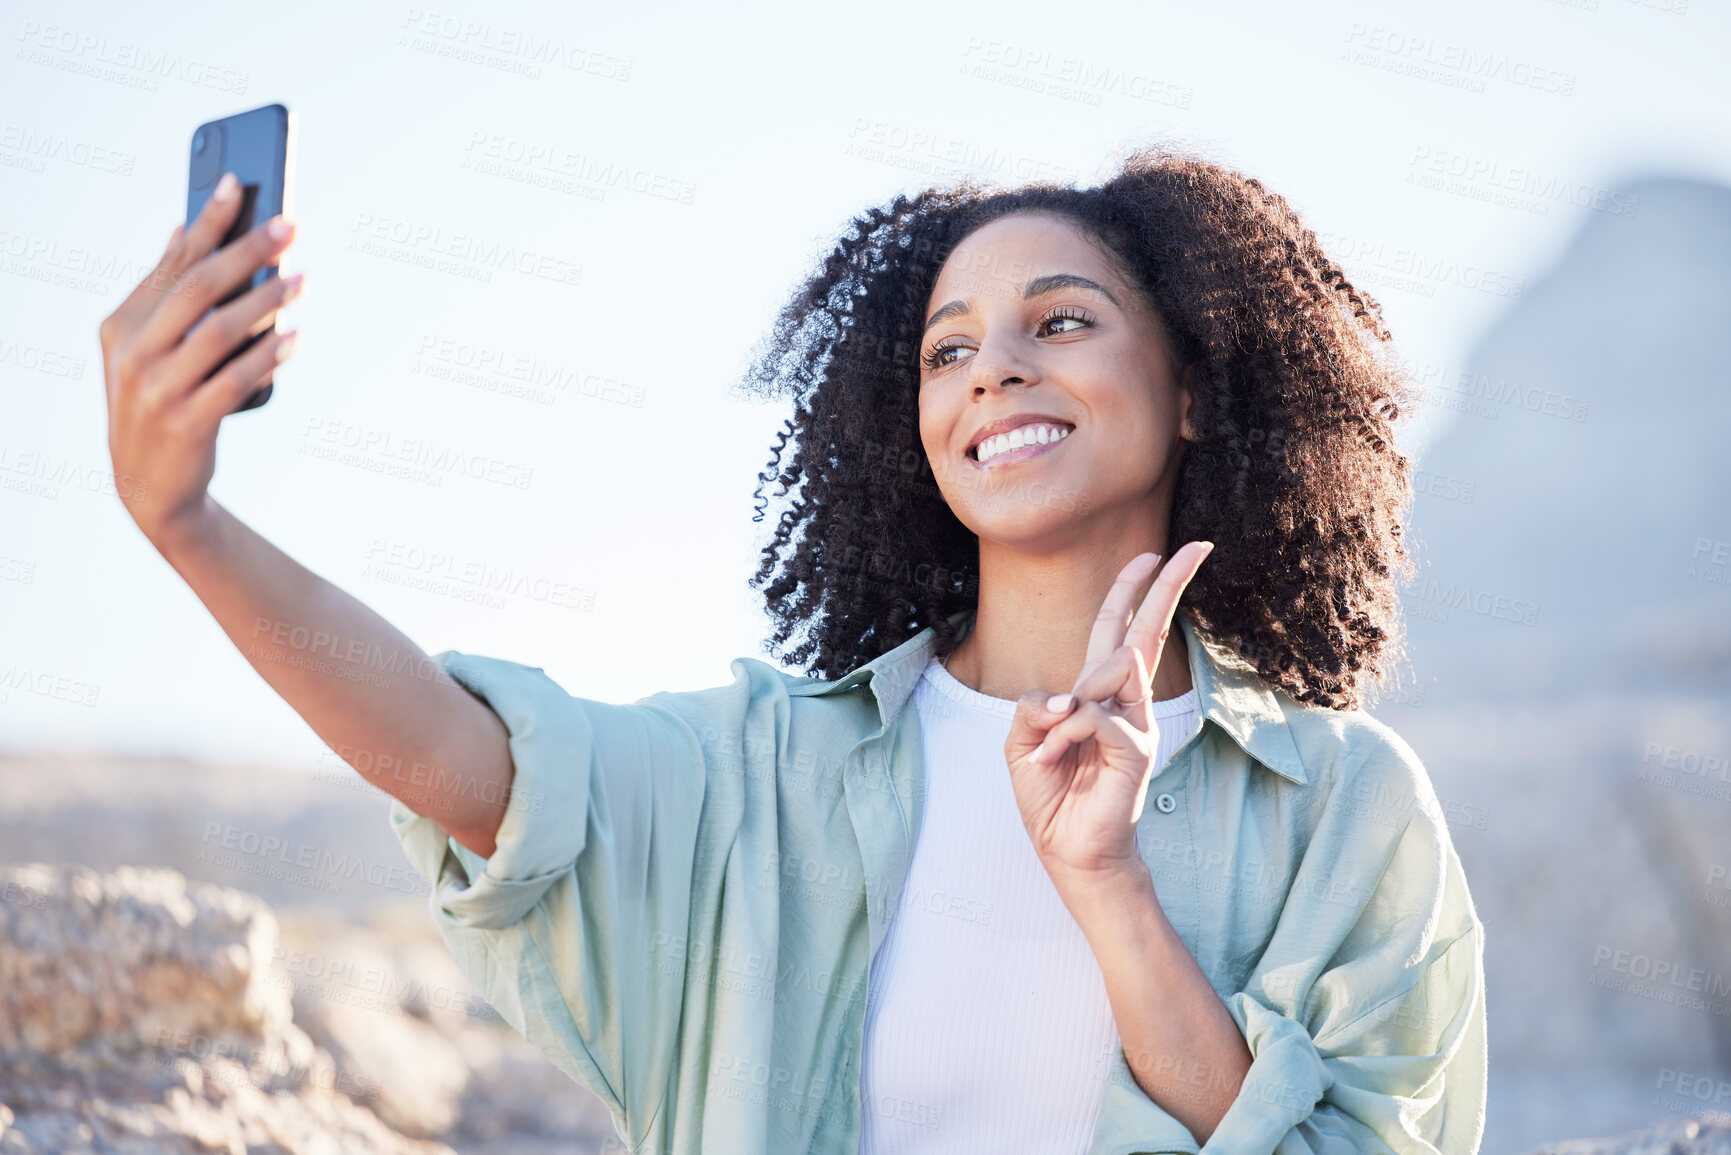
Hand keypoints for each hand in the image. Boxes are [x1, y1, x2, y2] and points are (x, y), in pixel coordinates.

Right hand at [97, 171, 301, 547]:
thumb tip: (185, 227)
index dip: (206, 221)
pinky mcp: (186, 422)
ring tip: (303, 280)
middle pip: (197, 288)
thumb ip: (165, 293)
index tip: (239, 182)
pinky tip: (294, 336)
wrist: (149, 484)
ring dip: (267, 301)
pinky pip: (235, 379)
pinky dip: (268, 355)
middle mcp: (133, 352)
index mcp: (122, 324)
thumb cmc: (160, 400)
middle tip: (290, 226)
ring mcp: (156, 389)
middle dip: (246, 251)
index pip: (172, 262)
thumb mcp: (147, 347)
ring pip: (219, 332)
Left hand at [1004, 542, 1213, 888]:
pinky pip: (1094, 715)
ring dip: (1070, 701)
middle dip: (1167, 587)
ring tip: (1050, 748)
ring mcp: (1138, 724)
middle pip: (1145, 632)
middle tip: (1195, 547)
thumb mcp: (1021, 741)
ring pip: (1113, 665)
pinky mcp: (1138, 748)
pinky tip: (1052, 759)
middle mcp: (1126, 703)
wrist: (1068, 851)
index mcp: (1099, 695)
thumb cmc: (1050, 795)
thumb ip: (1035, 705)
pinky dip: (1063, 734)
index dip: (1133, 592)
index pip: (1119, 631)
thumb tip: (1065, 695)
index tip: (1154, 555)